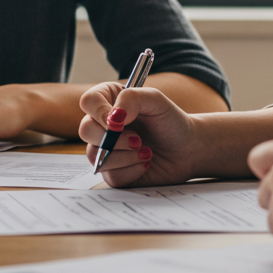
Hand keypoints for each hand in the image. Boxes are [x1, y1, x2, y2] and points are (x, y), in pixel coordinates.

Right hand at [78, 83, 202, 186]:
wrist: (188, 150)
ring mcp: (105, 150)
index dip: (99, 111)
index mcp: (109, 102)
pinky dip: (131, 171)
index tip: (120, 121)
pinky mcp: (113, 172)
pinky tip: (145, 164)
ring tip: (146, 152)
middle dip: (114, 139)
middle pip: (85, 130)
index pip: (88, 101)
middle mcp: (102, 125)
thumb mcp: (156, 100)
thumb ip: (132, 98)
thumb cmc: (171, 121)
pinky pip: (110, 175)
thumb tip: (112, 117)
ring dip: (125, 156)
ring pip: (94, 156)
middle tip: (138, 139)